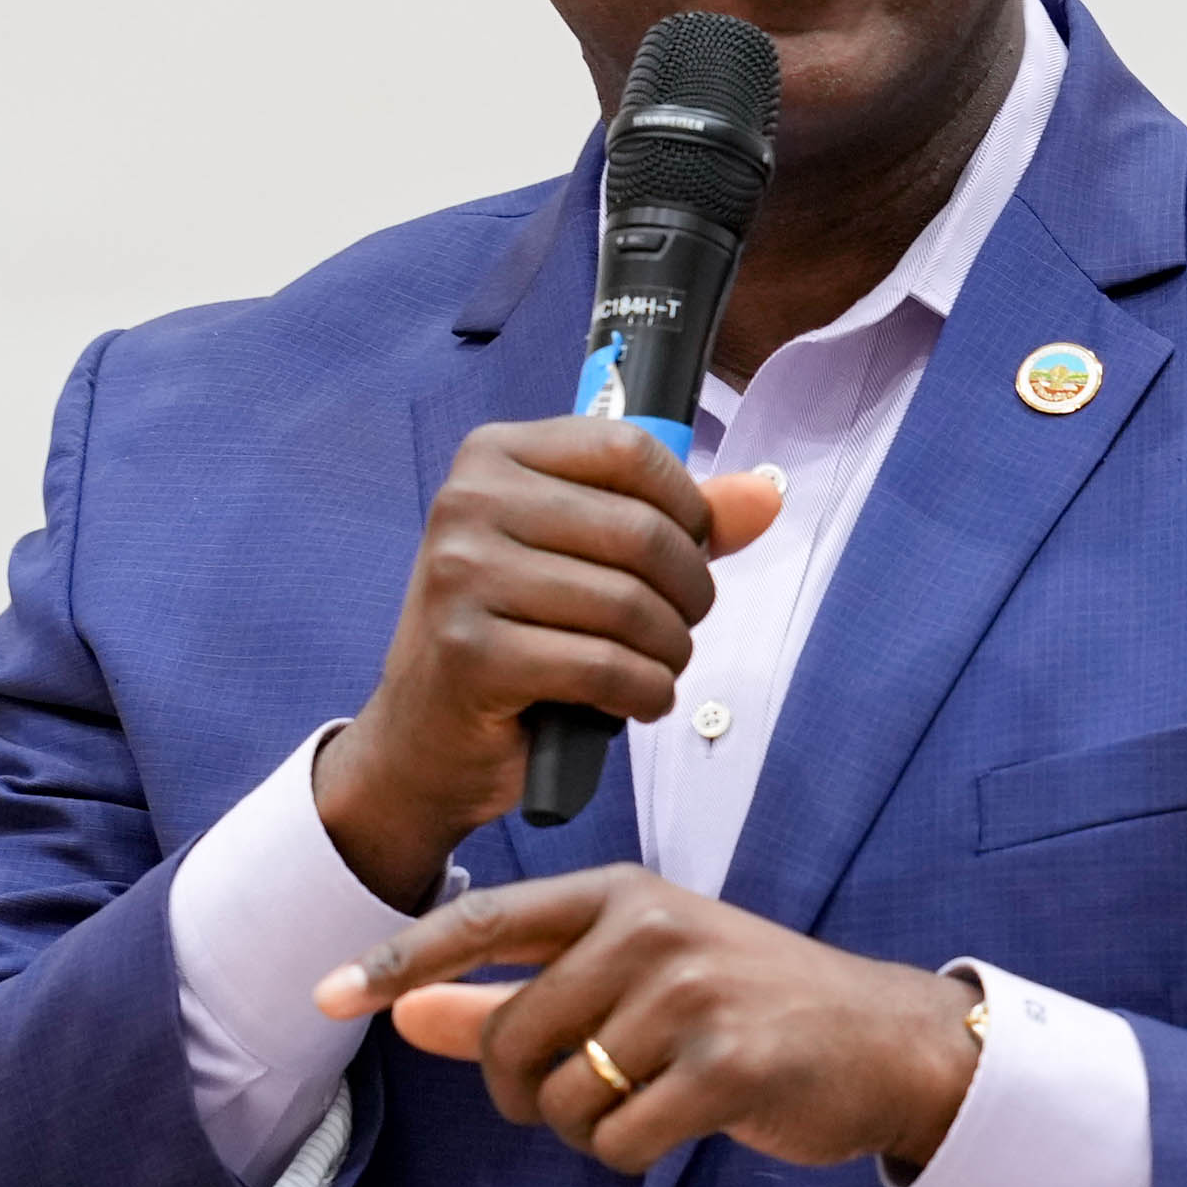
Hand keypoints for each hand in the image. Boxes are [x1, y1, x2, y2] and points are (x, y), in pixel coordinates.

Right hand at [313, 424, 785, 906]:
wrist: (423, 736)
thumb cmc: (511, 633)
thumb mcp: (580, 557)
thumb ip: (672, 519)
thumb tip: (763, 494)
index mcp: (493, 455)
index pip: (629, 449)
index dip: (688, 507)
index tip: (692, 550)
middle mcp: (467, 503)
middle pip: (640, 531)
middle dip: (688, 593)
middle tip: (681, 626)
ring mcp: (461, 578)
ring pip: (630, 606)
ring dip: (670, 652)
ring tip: (657, 668)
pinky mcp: (471, 654)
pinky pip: (606, 667)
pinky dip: (645, 694)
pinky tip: (635, 702)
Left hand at [313, 865, 980, 1175]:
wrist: (883, 1041)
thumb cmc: (743, 1008)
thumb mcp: (627, 980)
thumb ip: (509, 995)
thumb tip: (403, 1011)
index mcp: (616, 894)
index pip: (479, 922)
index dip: (395, 962)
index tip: (322, 993)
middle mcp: (648, 930)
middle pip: (507, 1038)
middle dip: (525, 1092)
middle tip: (583, 1092)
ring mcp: (690, 994)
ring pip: (562, 1098)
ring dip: (586, 1128)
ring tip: (646, 1100)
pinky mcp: (727, 1064)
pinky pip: (618, 1140)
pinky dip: (629, 1153)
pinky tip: (677, 1125)